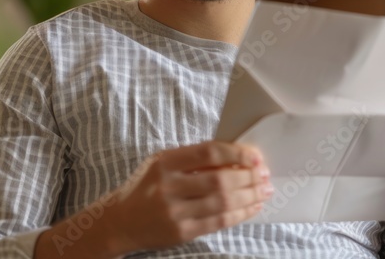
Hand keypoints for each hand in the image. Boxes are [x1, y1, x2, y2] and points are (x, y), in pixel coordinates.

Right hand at [103, 141, 272, 254]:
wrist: (120, 221)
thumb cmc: (147, 187)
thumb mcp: (163, 164)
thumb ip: (194, 159)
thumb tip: (238, 158)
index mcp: (164, 162)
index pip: (209, 152)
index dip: (237, 153)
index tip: (255, 156)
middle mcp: (168, 186)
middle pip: (220, 179)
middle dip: (249, 177)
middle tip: (265, 174)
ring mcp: (174, 212)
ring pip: (223, 202)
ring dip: (250, 195)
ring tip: (264, 190)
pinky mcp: (181, 232)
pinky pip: (219, 222)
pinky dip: (241, 214)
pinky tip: (253, 206)